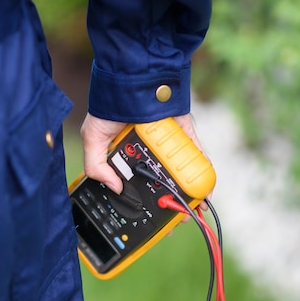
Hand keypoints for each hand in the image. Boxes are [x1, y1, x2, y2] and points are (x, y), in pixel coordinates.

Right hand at [80, 112, 210, 216]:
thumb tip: (115, 188)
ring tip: (191, 211)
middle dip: (168, 203)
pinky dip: (202, 170)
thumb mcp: (93, 139)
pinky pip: (195, 154)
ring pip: (180, 173)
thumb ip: (96, 166)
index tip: (148, 221)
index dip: (142, 204)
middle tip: (173, 218)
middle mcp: (148, 153)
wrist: (133, 78)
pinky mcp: (184, 134)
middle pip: (161, 183)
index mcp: (126, 157)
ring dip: (187, 193)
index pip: (135, 185)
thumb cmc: (109, 107)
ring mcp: (167, 144)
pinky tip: (205, 189)